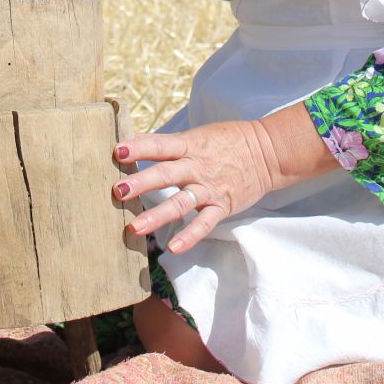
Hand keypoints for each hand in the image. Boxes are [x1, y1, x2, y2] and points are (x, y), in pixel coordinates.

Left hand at [113, 105, 336, 254]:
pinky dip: (190, 236)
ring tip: (134, 227)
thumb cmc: (226, 141)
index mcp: (189, 145)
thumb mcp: (197, 135)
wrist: (267, 152)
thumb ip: (168, 144)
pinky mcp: (222, 205)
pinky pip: (204, 223)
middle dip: (141, 183)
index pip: (160, 145)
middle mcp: (197, 166)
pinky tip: (174, 247)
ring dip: (157, 215)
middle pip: (165, 174)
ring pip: (180, 202)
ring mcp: (209, 188)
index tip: (116, 151)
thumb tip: (133, 143)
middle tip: (117, 191)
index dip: (138, 147)